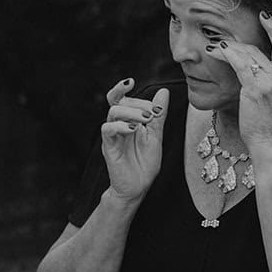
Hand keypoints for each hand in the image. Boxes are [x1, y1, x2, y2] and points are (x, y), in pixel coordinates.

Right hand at [101, 78, 168, 203]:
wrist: (138, 187)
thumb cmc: (145, 163)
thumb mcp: (156, 135)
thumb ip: (158, 115)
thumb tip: (163, 91)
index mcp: (126, 120)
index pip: (120, 97)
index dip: (127, 90)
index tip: (135, 85)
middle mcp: (117, 125)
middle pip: (117, 101)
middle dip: (137, 103)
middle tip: (152, 114)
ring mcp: (112, 136)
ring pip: (113, 112)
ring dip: (131, 112)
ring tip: (146, 120)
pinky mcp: (109, 147)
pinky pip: (107, 129)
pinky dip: (120, 126)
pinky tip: (134, 129)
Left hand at [205, 12, 271, 154]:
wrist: (268, 140)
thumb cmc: (271, 120)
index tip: (264, 16)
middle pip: (257, 48)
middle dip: (236, 44)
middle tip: (220, 42)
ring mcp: (269, 81)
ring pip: (246, 54)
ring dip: (226, 48)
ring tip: (213, 47)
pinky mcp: (255, 87)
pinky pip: (238, 63)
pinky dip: (224, 55)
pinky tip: (213, 52)